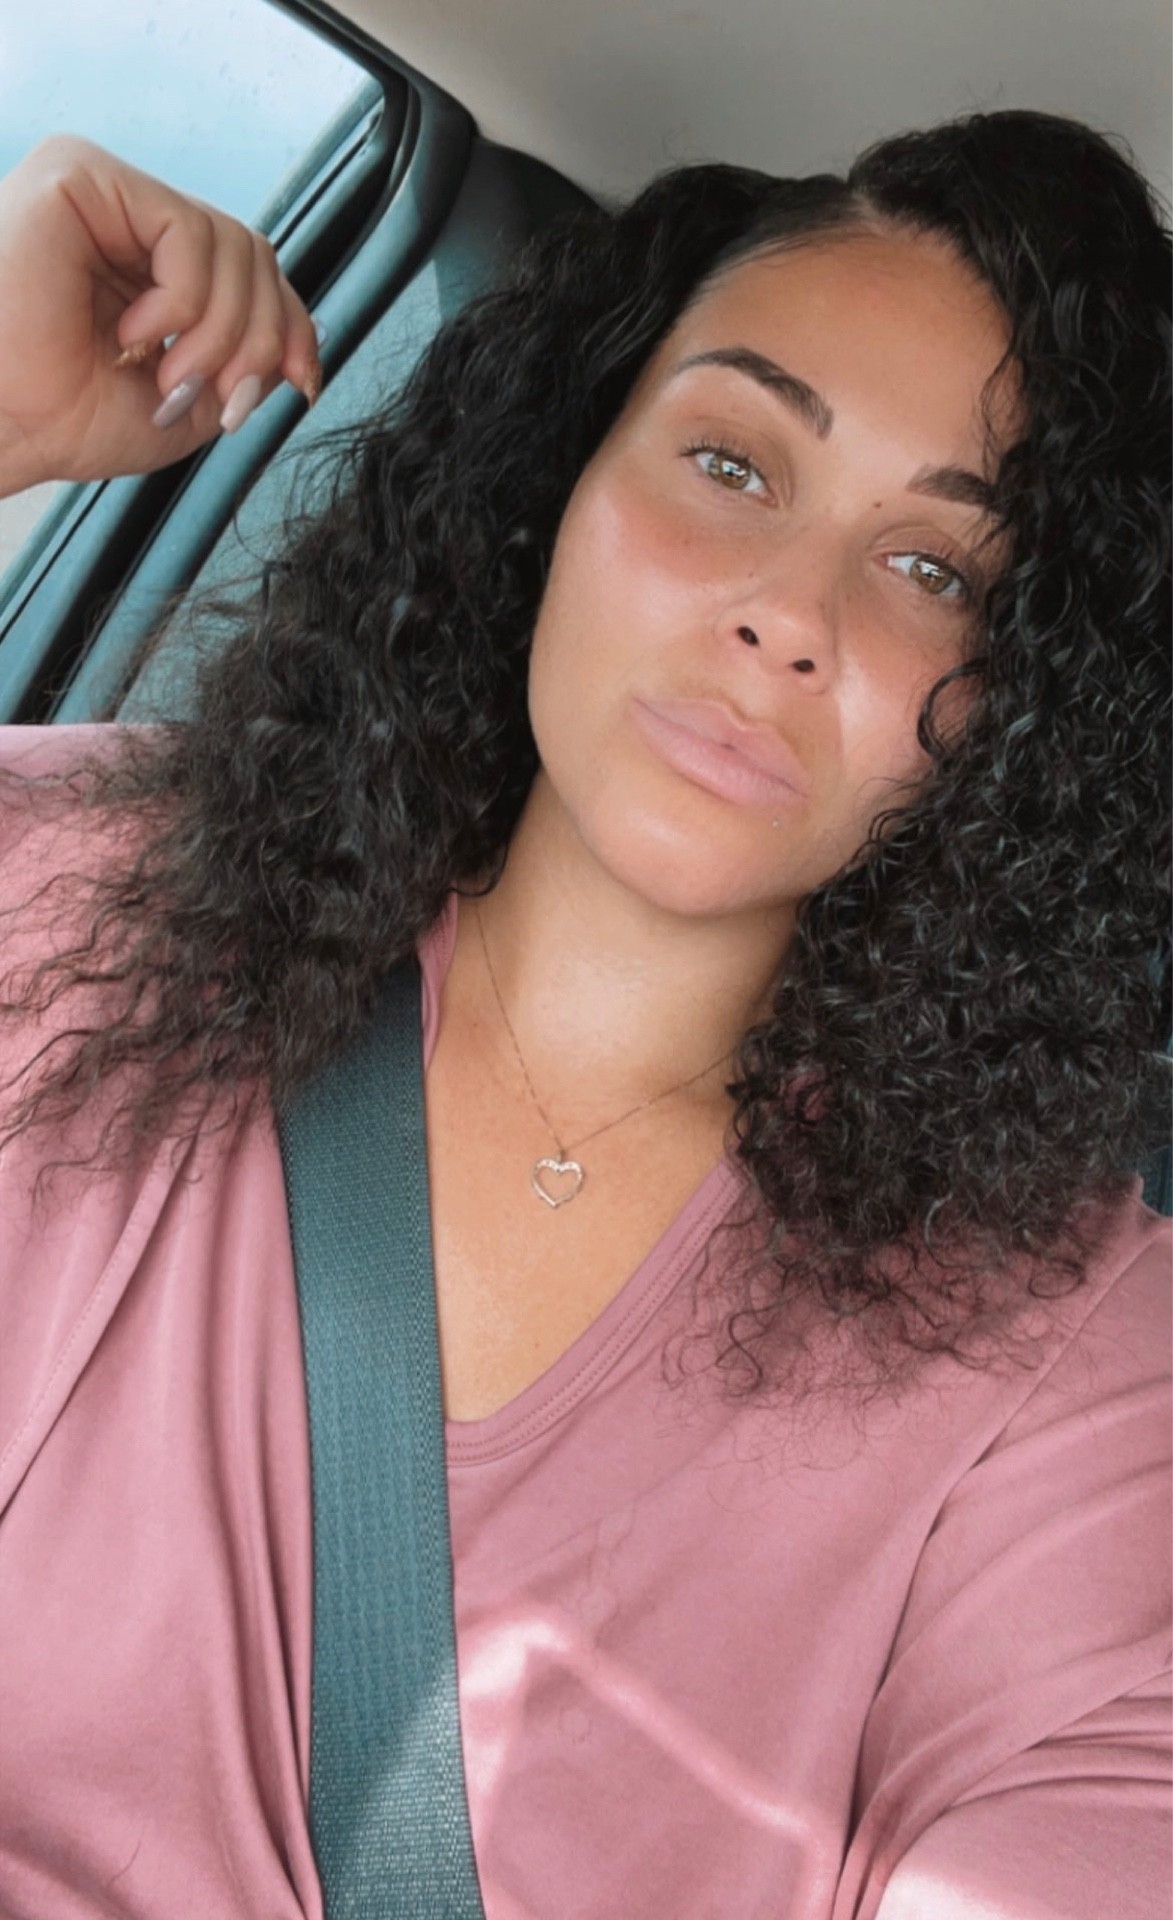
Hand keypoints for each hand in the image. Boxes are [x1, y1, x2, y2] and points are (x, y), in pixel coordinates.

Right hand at [0, 134, 321, 494]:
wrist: (3, 426)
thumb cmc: (67, 417)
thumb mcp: (191, 398)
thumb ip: (248, 359)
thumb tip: (309, 331)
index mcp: (150, 265)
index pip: (253, 268)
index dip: (290, 324)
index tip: (301, 383)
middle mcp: (129, 220)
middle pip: (255, 254)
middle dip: (259, 340)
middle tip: (221, 398)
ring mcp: (107, 192)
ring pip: (233, 243)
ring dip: (221, 332)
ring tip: (168, 375)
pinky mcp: (80, 175)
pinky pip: (187, 230)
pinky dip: (181, 300)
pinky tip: (135, 331)